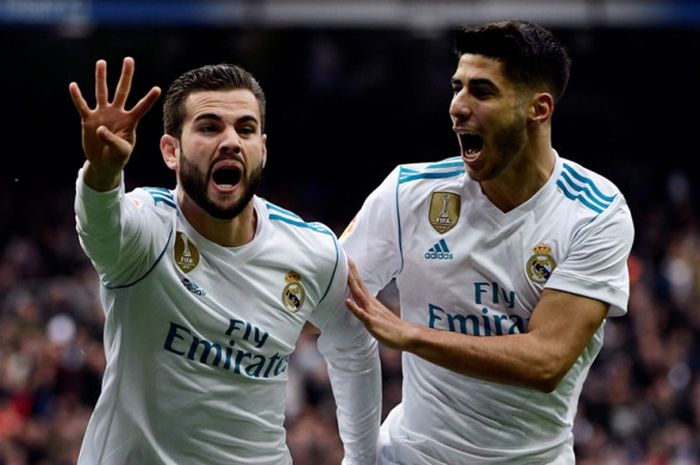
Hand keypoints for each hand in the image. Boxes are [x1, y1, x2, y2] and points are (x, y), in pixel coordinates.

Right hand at [69, 57, 160, 190]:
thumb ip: (112, 141)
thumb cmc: (117, 158)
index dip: (149, 99)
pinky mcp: (89, 120)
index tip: (158, 89)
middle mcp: (117, 114)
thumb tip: (101, 129)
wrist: (103, 163)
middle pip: (122, 91)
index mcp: (129, 121)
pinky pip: (82, 106)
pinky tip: (73, 86)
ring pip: (102, 93)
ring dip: (101, 78)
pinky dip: (77, 97)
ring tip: (102, 62)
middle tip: (129, 59)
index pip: (141, 107)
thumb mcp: (120, 152)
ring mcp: (102, 115)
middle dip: (126, 76)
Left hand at [345, 260, 415, 350]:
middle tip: (346, 258)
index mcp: (371, 302)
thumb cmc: (391, 327)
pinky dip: (354, 307)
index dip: (353, 274)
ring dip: (352, 283)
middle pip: (359, 285)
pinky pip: (361, 314)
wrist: (406, 335)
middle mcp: (370, 304)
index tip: (347, 261)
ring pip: (359, 295)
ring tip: (345, 273)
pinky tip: (347, 301)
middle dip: (351, 272)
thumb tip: (359, 303)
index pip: (360, 284)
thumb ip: (369, 308)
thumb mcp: (377, 315)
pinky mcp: (371, 322)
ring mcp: (371, 312)